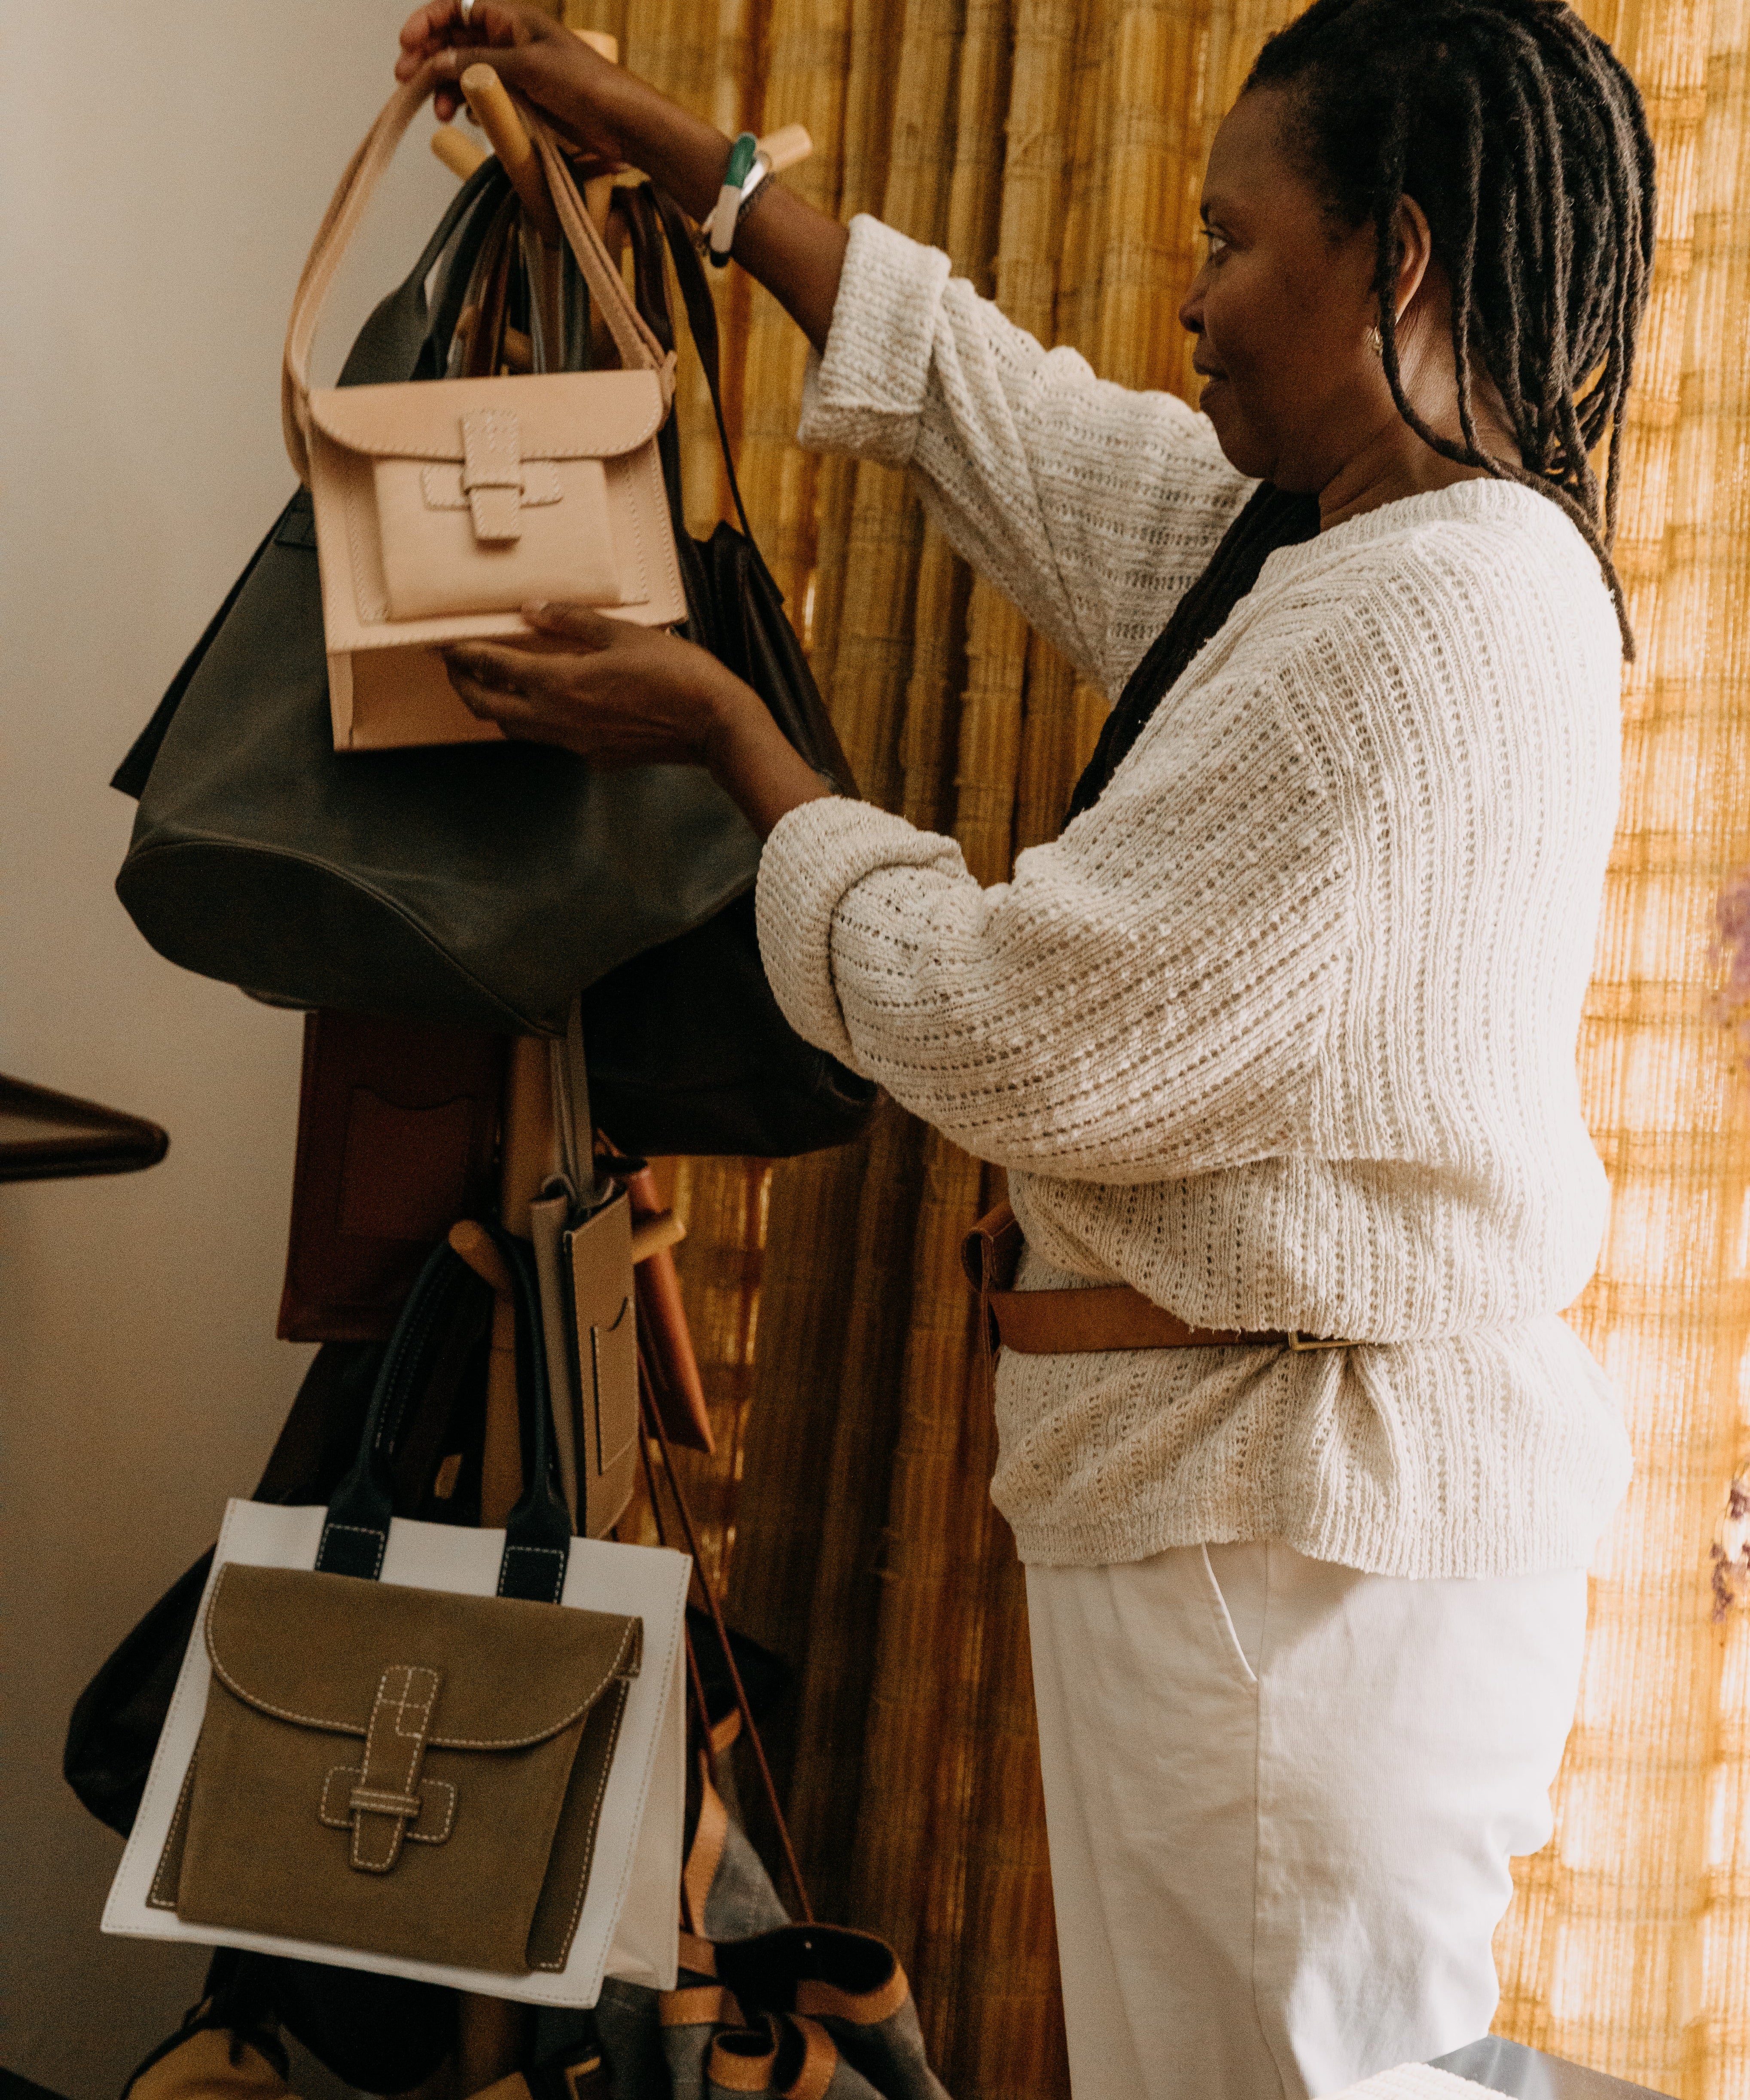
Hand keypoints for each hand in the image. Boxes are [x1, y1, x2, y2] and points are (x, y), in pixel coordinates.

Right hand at [395, 0, 625, 163]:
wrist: (620, 122)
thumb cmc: (583, 83)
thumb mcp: (524, 66)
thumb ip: (476, 62)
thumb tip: (435, 61)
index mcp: (510, 19)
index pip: (456, 8)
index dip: (427, 23)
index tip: (406, 45)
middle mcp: (508, 41)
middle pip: (454, 41)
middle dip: (428, 59)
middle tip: (408, 83)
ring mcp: (514, 71)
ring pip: (465, 72)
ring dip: (446, 88)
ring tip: (441, 113)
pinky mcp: (522, 101)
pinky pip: (484, 98)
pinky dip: (469, 105)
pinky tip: (466, 118)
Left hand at [443, 604, 832, 837]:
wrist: (713, 727)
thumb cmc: (675, 675)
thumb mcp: (623, 634)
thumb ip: (572, 621)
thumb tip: (533, 610)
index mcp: (558, 684)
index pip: (492, 668)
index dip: (461, 655)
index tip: (443, 645)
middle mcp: (557, 720)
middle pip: (488, 708)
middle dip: (464, 686)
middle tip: (455, 667)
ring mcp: (574, 744)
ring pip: (514, 728)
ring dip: (496, 706)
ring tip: (492, 683)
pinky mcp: (595, 756)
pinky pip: (551, 738)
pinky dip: (536, 720)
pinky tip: (549, 703)